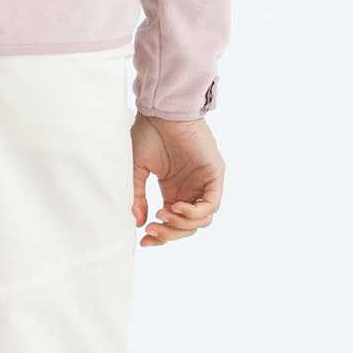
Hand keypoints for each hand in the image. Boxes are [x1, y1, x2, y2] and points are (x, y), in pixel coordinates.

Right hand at [130, 114, 224, 247]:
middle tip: (151, 230)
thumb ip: (139, 196)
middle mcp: (190, 189)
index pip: (173, 223)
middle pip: (188, 227)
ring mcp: (204, 183)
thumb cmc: (148, 133)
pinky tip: (175, 206)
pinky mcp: (214, 175)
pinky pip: (211, 204)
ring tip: (162, 214)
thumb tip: (138, 223)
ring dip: (181, 224)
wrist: (161, 111)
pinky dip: (194, 212)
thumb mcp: (138, 170)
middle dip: (169, 233)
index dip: (161, 236)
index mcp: (174, 190)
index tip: (144, 241)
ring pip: (202, 220)